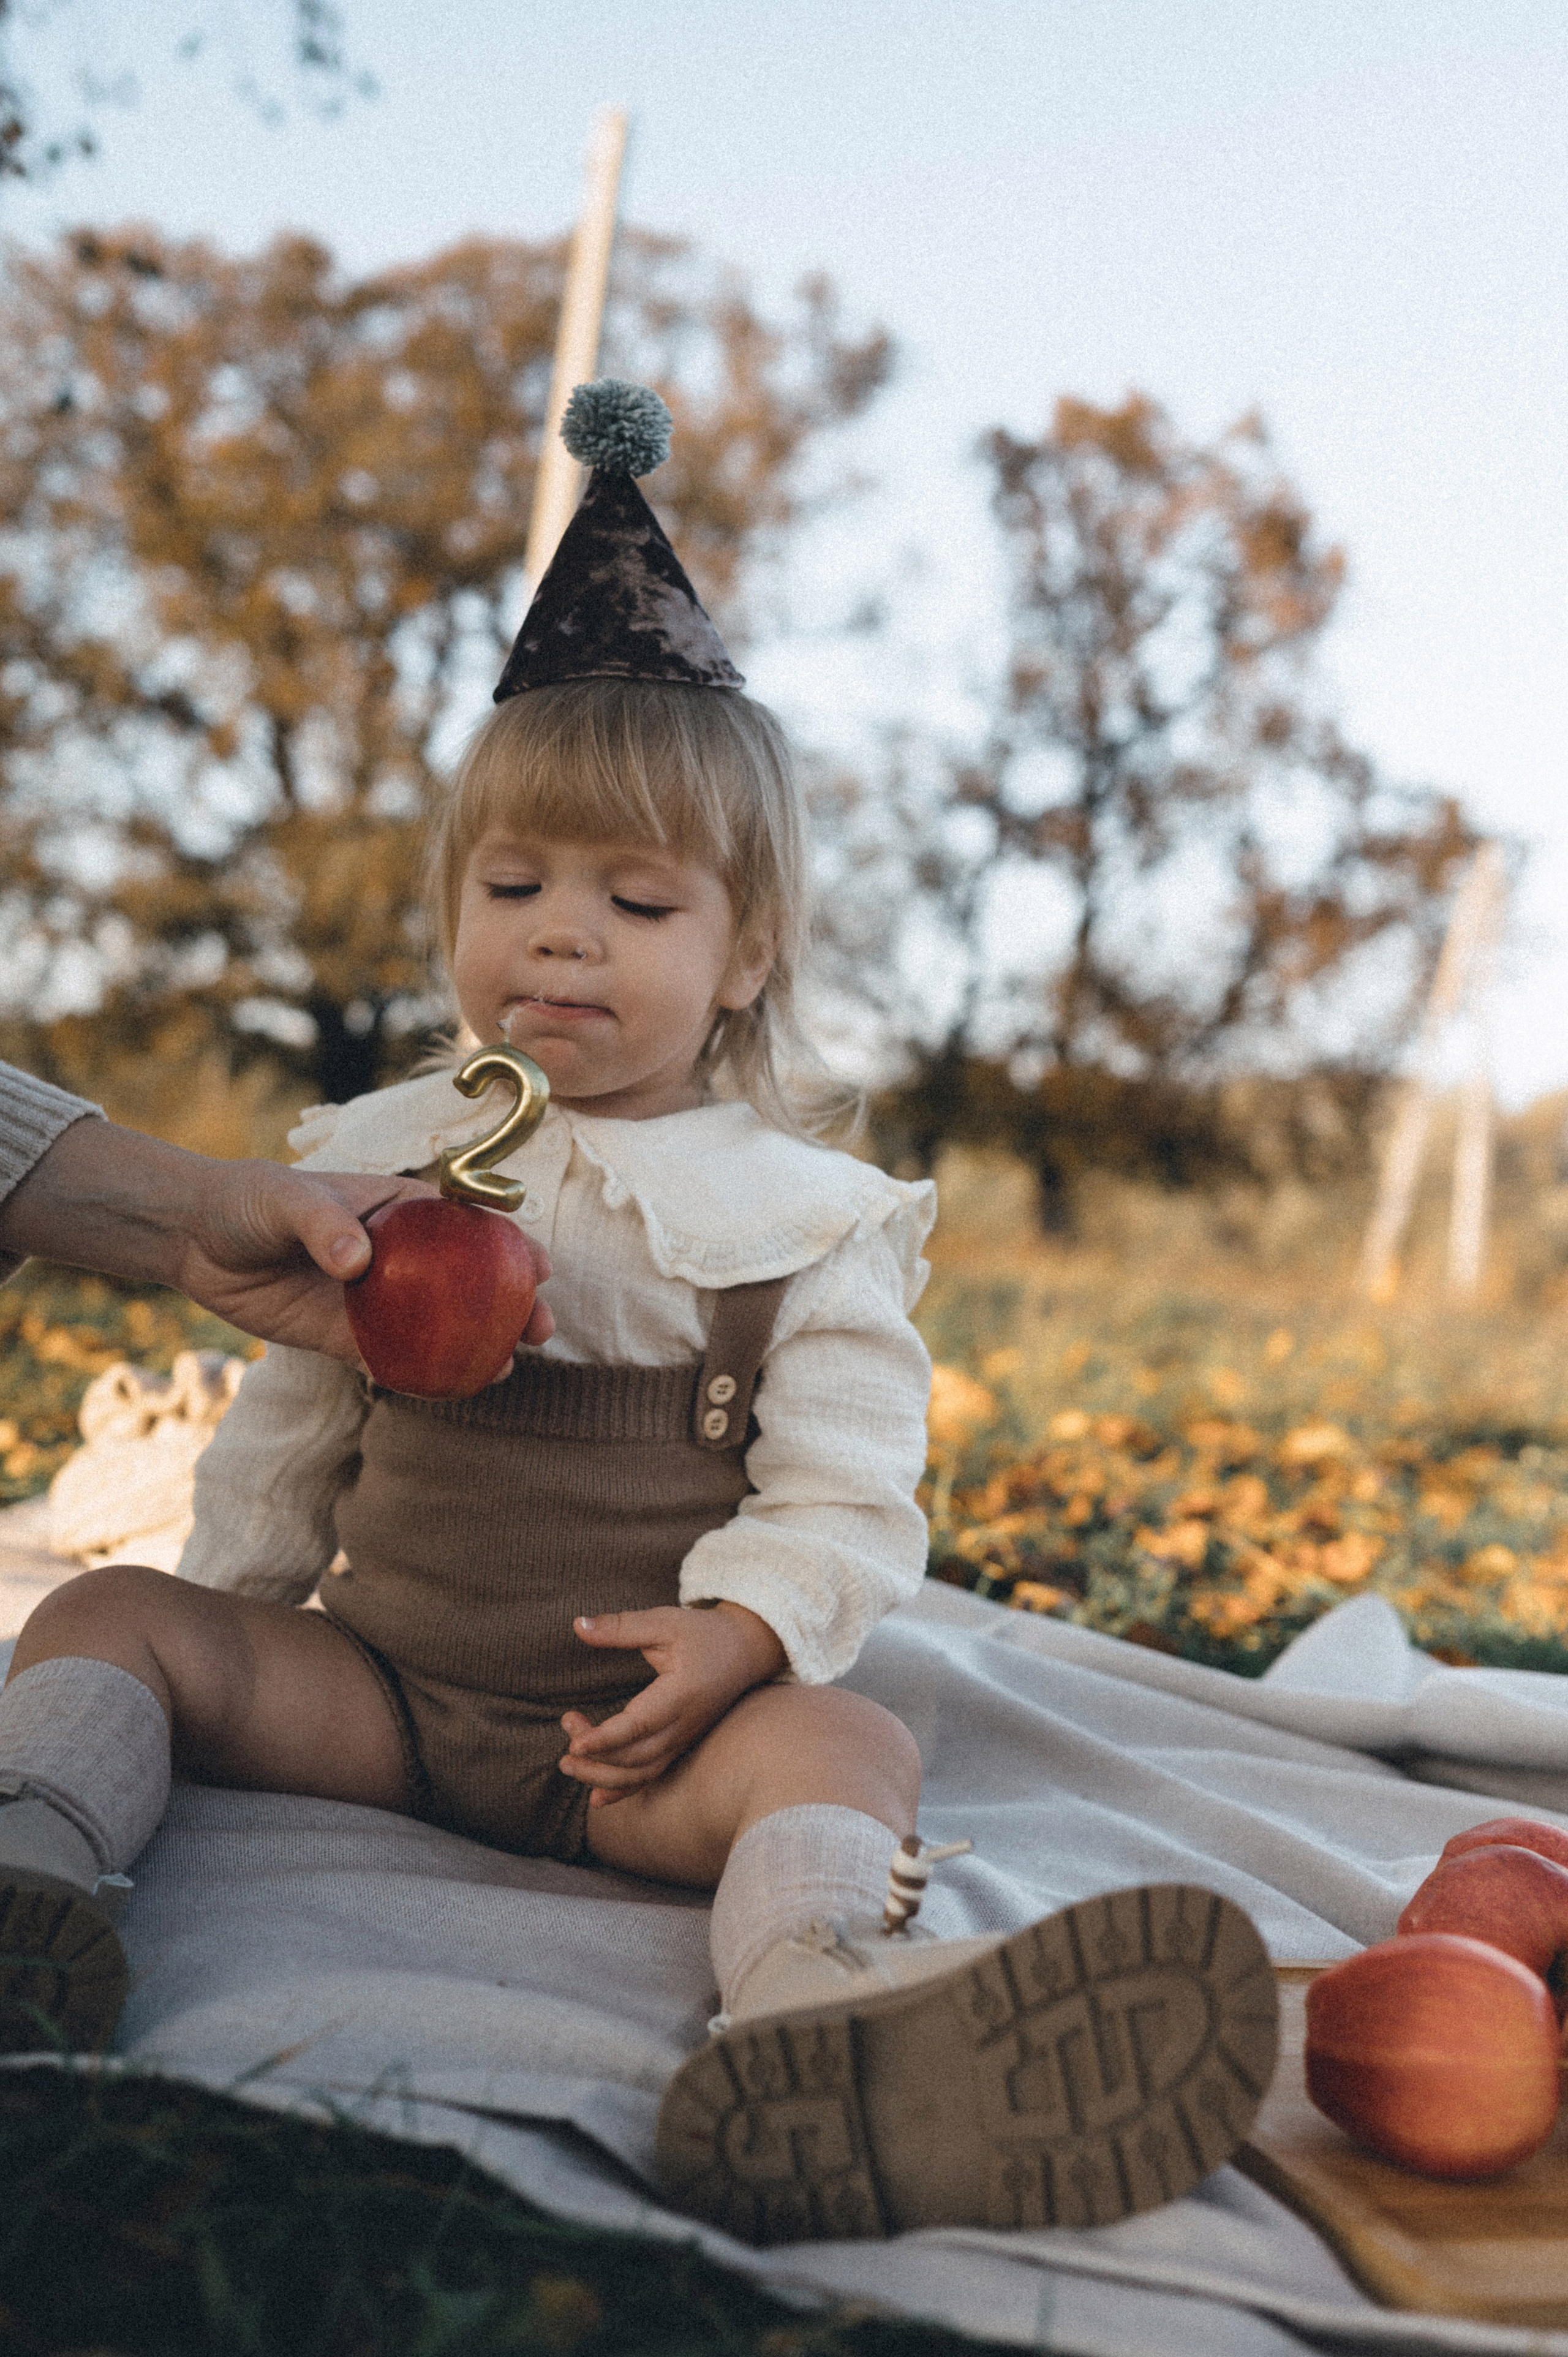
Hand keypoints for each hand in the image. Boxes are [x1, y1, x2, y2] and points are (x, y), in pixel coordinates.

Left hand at [176, 1161, 555, 1362]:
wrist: (196, 1239)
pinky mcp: (342, 1337)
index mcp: (399, 1210)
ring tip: (505, 1368)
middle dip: (510, 1306)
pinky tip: (444, 1390)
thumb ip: (324, 1224)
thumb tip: (357, 1262)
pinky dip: (417, 1376)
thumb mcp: (286, 1199)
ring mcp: (374, 1301)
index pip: (467, 1226)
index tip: (542, 1266)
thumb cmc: (249, 1200)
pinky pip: (388, 1360)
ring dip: (474, 1348)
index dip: (510, 1245)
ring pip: (437, 1329)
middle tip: (539, 1329)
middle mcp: (398, 1258)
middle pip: (467, 1284)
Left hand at [559, 1602, 786, 1807]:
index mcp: (681, 1694)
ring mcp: (684, 1739)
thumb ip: (621, 1627)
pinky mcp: (680, 1744)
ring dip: (603, 1776)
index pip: (640, 1725)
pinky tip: (596, 1797)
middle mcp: (684, 1725)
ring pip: (642, 1773)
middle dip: (596, 1757)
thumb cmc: (703, 1634)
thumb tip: (577, 1624)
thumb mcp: (665, 1622)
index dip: (607, 1737)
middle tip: (565, 1735)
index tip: (576, 1740)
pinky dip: (624, 1791)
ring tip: (568, 1764)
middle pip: (637, 1756)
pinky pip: (652, 1776)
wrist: (745, 1651)